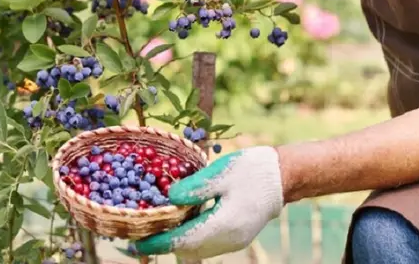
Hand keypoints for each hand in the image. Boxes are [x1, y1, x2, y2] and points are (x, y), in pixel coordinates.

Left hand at [133, 146, 283, 258]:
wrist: (283, 176)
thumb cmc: (252, 170)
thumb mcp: (220, 172)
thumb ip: (194, 187)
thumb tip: (169, 198)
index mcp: (223, 224)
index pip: (182, 240)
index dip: (157, 243)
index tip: (135, 243)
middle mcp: (228, 240)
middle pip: (188, 249)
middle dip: (163, 244)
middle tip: (140, 234)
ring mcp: (234, 241)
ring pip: (197, 249)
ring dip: (176, 241)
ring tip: (155, 228)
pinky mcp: (236, 236)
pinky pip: (207, 243)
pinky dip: (190, 237)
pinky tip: (180, 222)